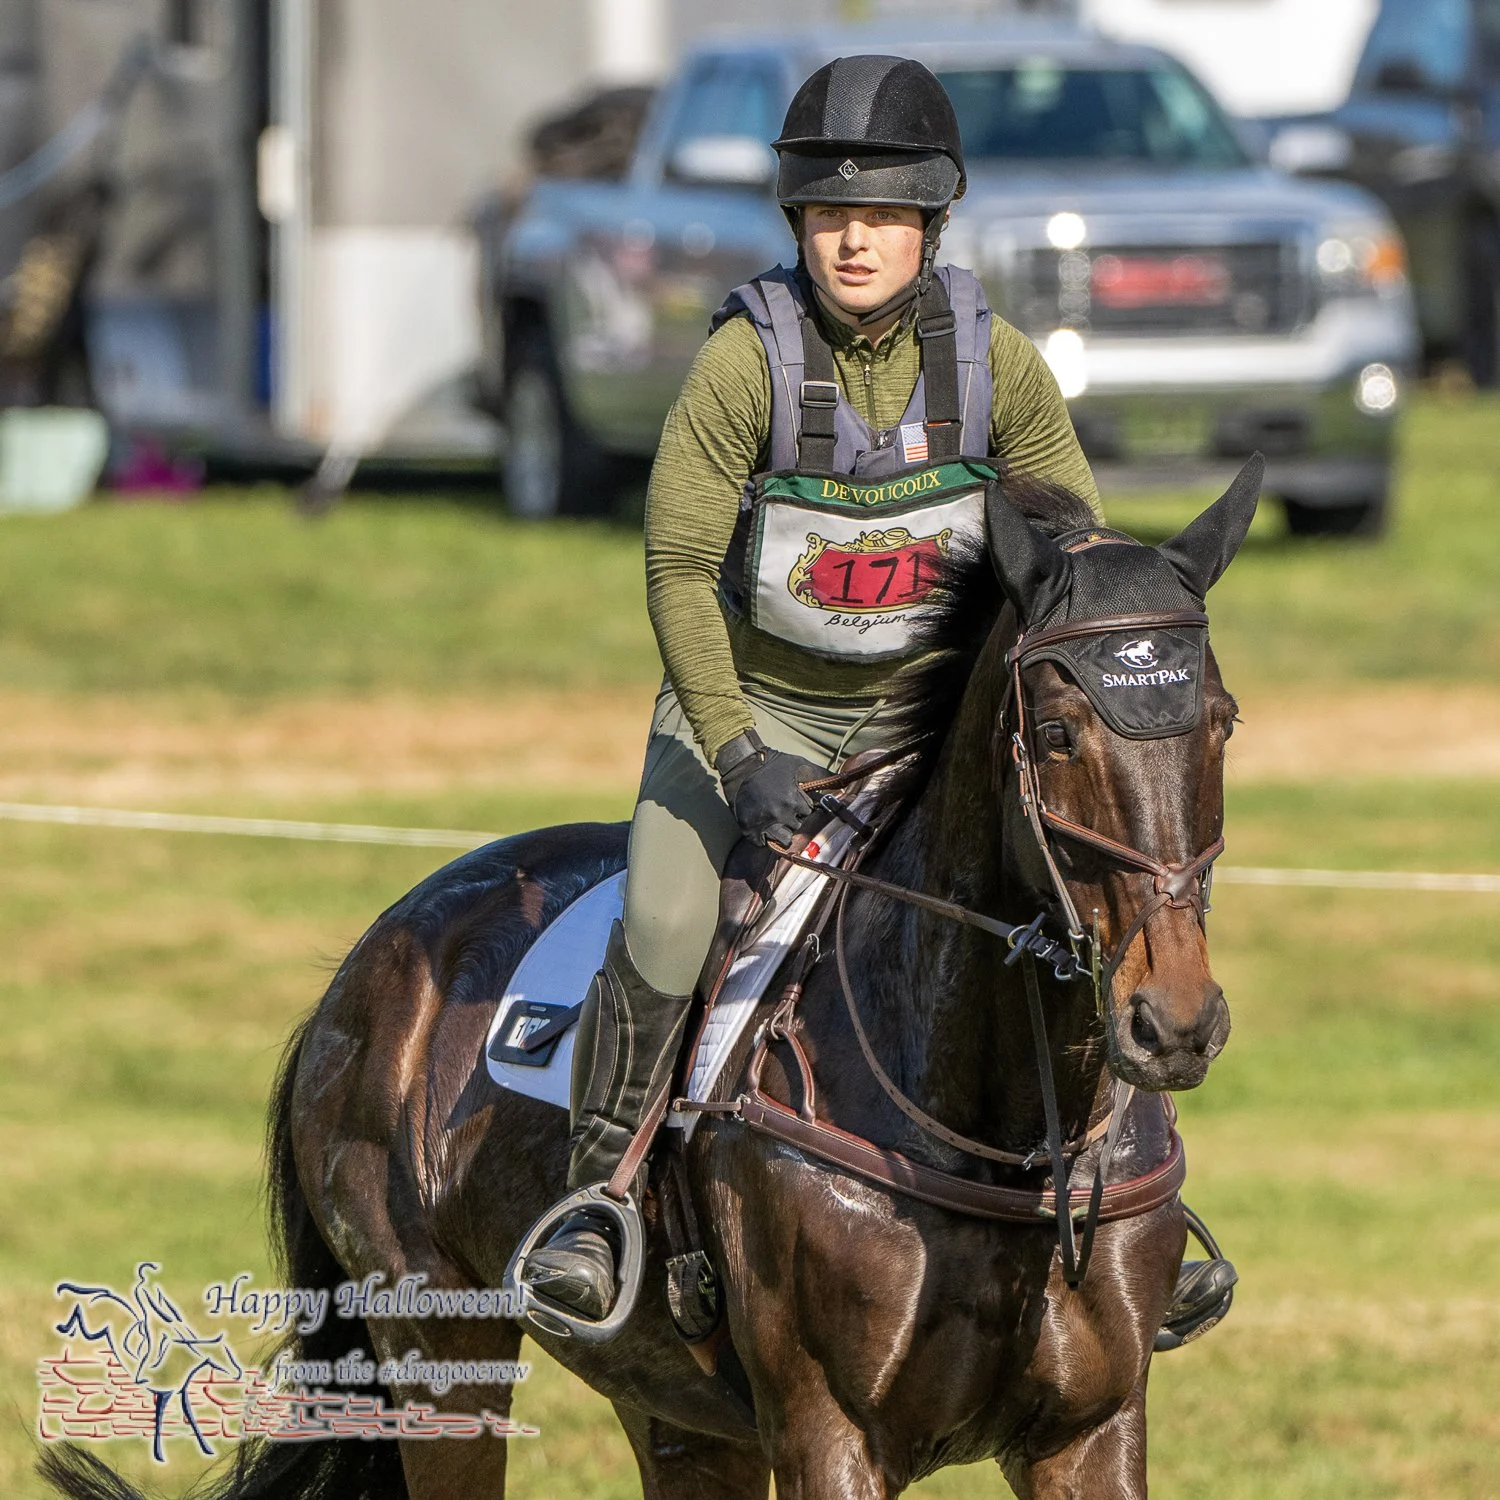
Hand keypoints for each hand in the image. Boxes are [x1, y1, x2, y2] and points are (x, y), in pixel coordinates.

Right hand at [715, 731, 824, 847]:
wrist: (743, 765)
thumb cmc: (774, 765)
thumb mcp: (801, 765)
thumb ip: (822, 775)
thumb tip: (844, 781)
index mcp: (794, 802)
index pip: (808, 814)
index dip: (803, 807)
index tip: (795, 799)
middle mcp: (780, 815)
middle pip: (797, 827)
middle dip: (793, 819)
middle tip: (784, 806)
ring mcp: (764, 824)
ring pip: (783, 838)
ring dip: (781, 830)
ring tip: (776, 817)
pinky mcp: (749, 829)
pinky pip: (763, 843)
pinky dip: (764, 837)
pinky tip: (764, 825)